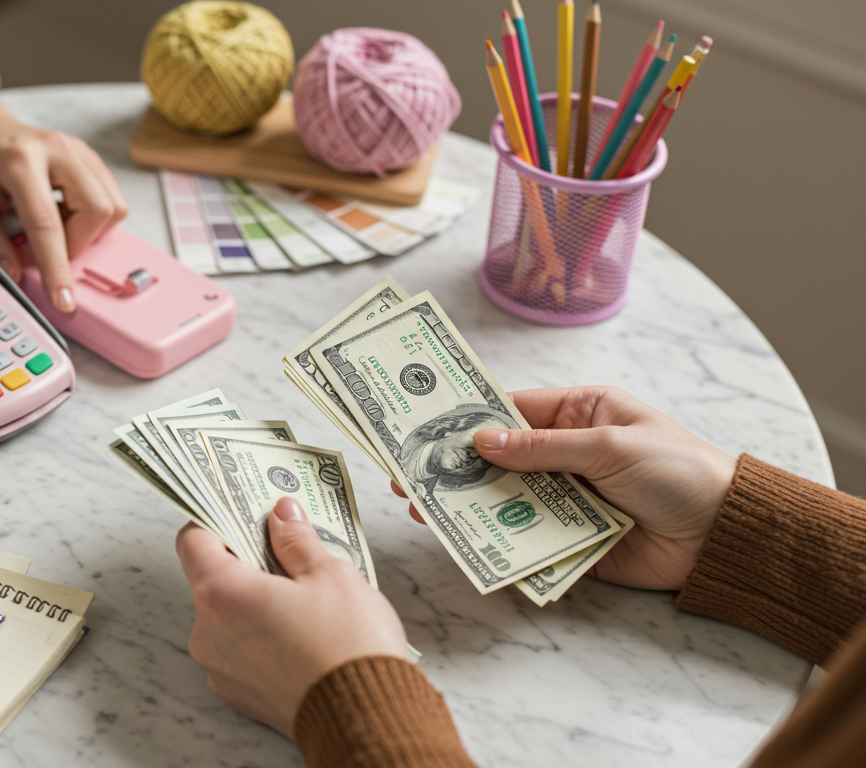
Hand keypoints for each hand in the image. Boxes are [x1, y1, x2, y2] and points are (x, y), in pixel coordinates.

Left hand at [0, 51, 126, 313]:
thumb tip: (18, 277)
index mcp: (19, 160)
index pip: (47, 223)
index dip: (57, 268)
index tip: (64, 301)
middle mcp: (57, 149)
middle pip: (96, 211)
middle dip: (76, 246)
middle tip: (42, 251)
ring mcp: (79, 150)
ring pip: (112, 207)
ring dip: (87, 233)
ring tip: (54, 231)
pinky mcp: (91, 158)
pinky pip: (112, 199)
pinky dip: (92, 220)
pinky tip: (64, 217)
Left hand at [176, 497, 408, 736]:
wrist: (366, 719)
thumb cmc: (348, 644)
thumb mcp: (329, 574)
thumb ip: (296, 539)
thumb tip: (281, 514)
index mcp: (221, 593)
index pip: (193, 540)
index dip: (218, 520)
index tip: (242, 511)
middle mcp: (207, 632)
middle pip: (211, 579)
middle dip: (245, 561)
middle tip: (286, 550)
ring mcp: (218, 668)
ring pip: (227, 617)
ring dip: (254, 601)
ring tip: (302, 597)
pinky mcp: (237, 694)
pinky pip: (239, 651)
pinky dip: (260, 636)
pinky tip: (299, 633)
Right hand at [392, 387, 736, 589]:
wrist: (725, 535)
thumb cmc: (680, 471)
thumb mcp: (609, 446)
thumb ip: (543, 447)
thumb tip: (483, 441)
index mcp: (580, 414)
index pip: (513, 410)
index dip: (469, 417)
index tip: (425, 424)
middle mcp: (568, 455)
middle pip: (500, 458)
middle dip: (457, 466)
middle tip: (409, 473)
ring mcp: (568, 498)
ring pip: (506, 499)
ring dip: (469, 503)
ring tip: (425, 506)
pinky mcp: (572, 540)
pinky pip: (527, 537)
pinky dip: (499, 539)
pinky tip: (466, 538)